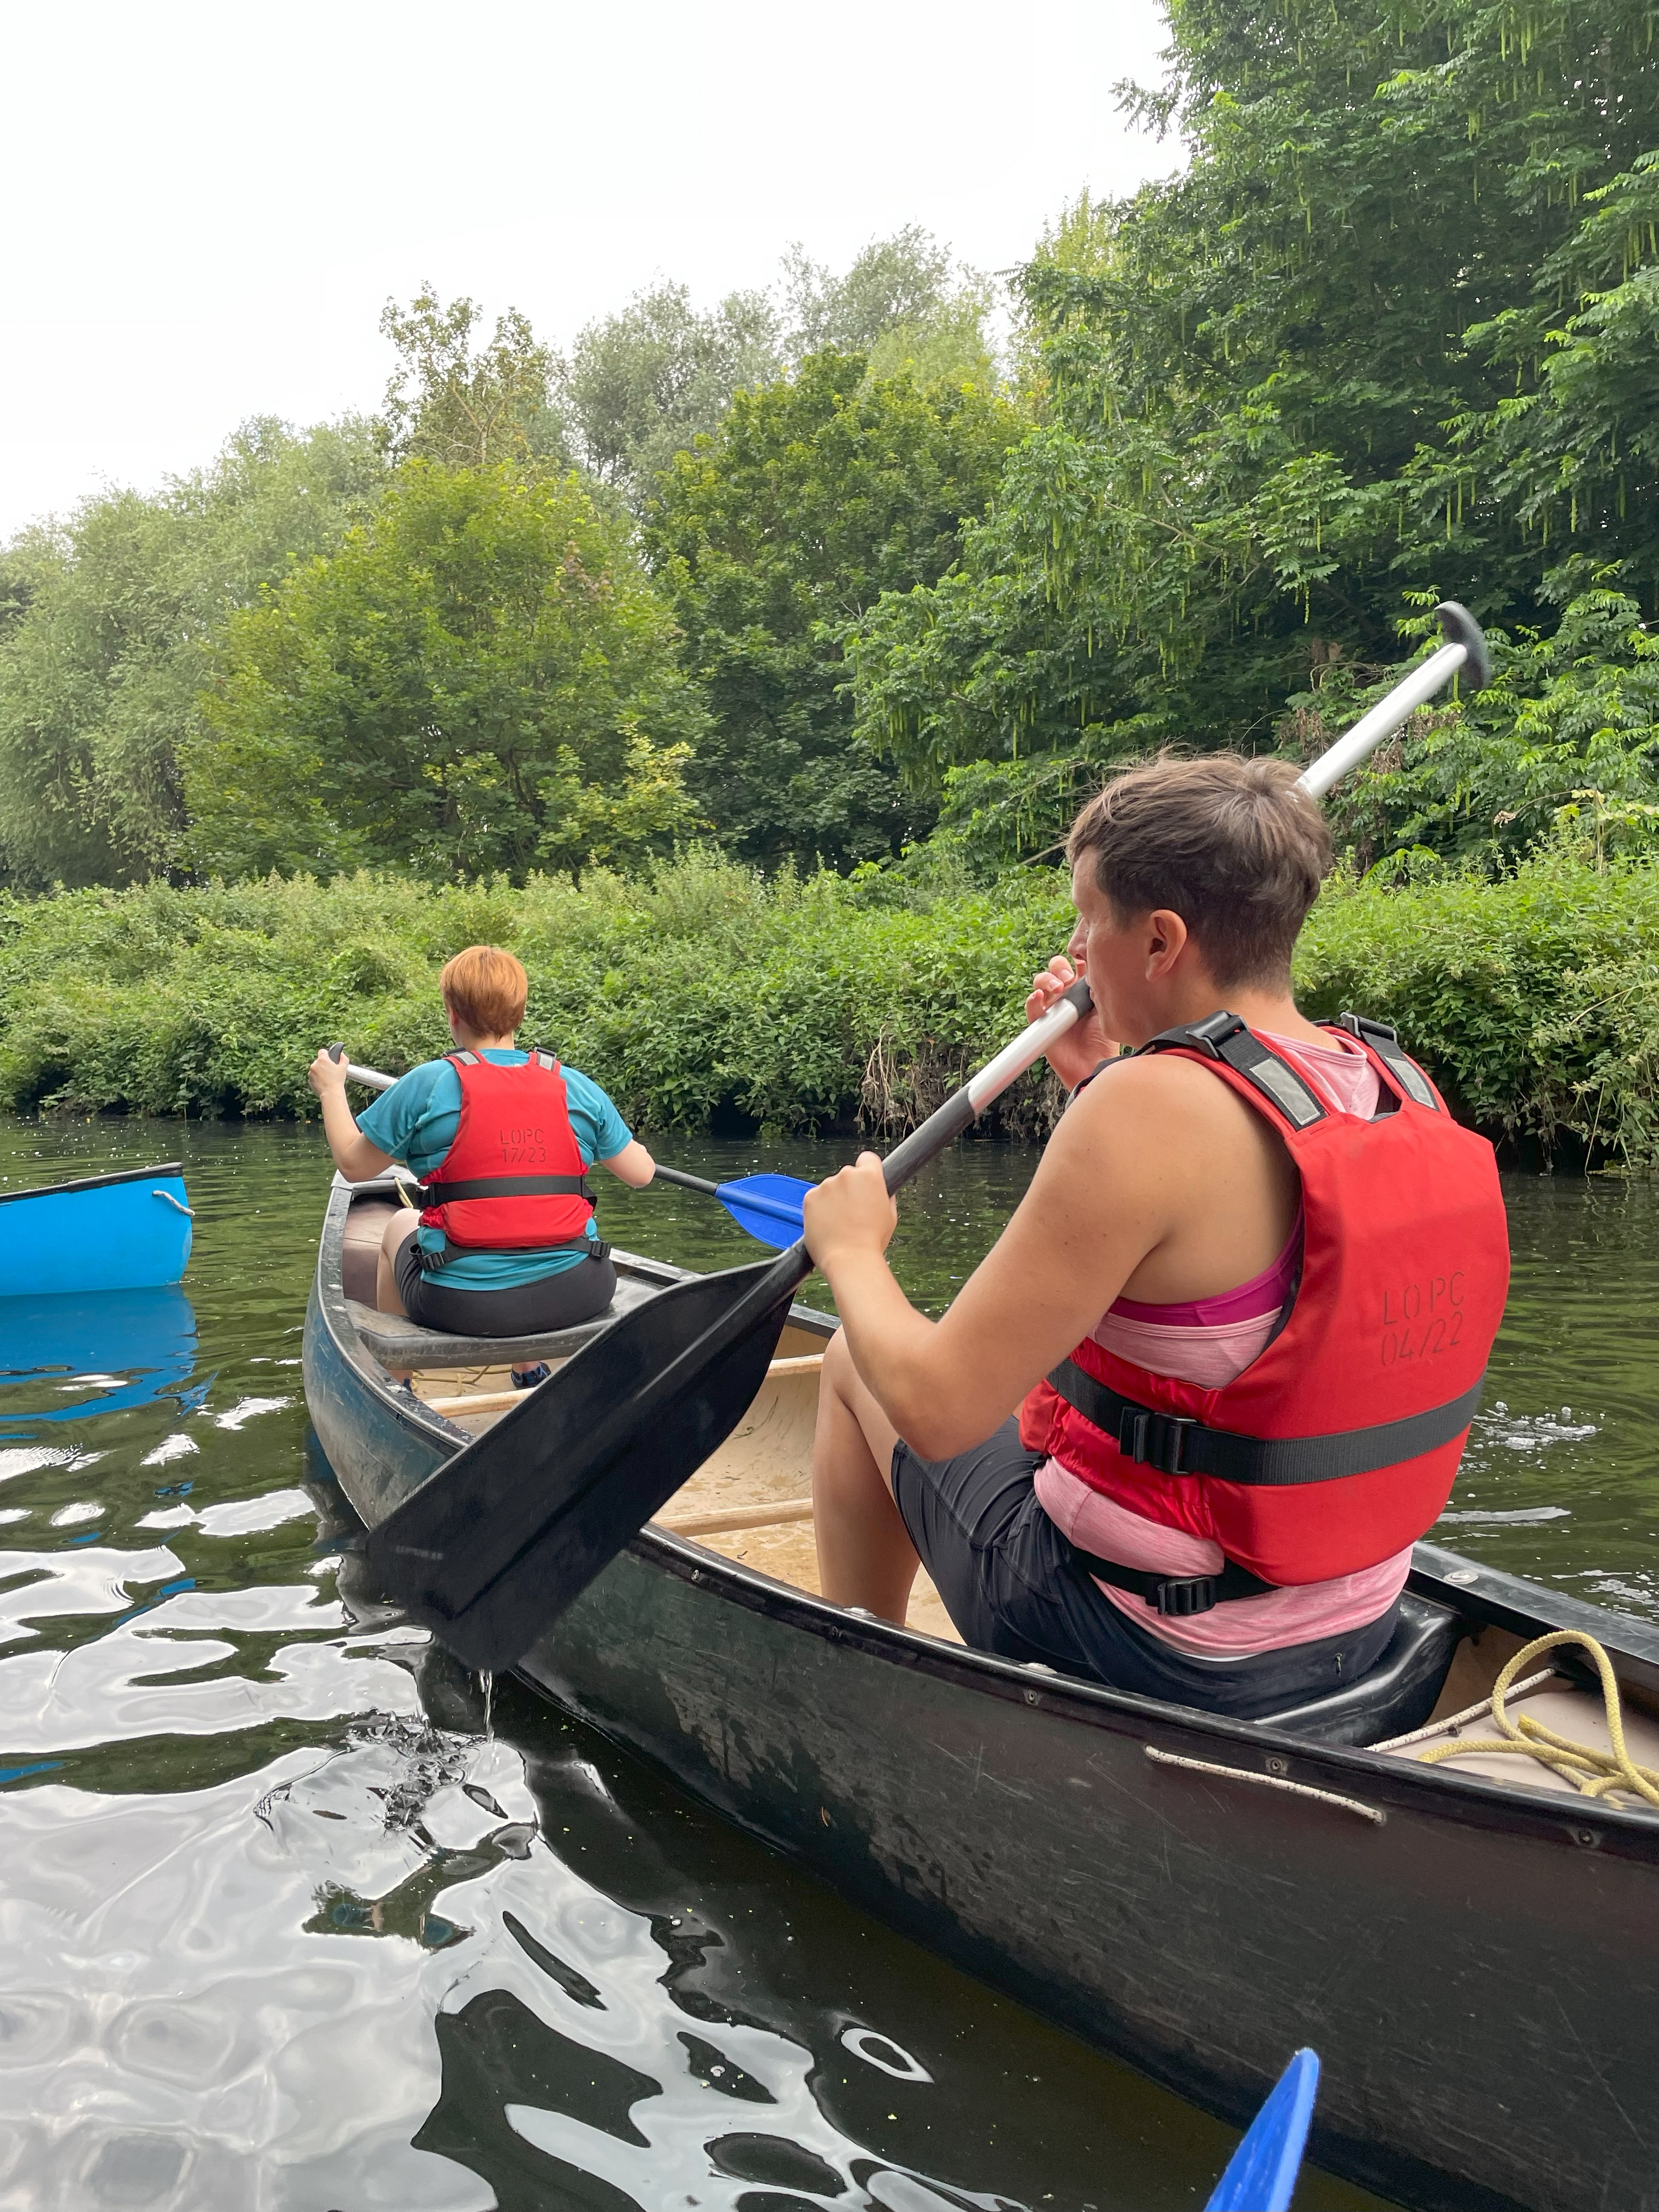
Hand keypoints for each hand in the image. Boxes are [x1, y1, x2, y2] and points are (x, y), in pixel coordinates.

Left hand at [308, 1046, 349, 1099]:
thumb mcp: (344, 1067)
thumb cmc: (337, 1079)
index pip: (322, 1051)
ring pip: (315, 1069)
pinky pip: (313, 1076)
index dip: (326, 1054)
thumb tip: (341, 1054)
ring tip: (328, 1078)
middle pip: (319, 1061)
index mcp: (322, 1059)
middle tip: (331, 1071)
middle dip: (324, 1064)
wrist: (331, 1092)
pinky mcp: (309, 1080)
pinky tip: (324, 1082)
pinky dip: (317, 1078)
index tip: (330, 1059)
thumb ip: (343, 1058)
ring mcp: (310, 1073)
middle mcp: (314, 1064)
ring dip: (320, 1071)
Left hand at [802, 1152, 897, 1276]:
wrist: (850, 1259)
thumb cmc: (872, 1241)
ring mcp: (826, 1185)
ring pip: (830, 1188)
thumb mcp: (890, 1216)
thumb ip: (885, 1197)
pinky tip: (827, 1224)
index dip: (868, 1170)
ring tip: (840, 1223)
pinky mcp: (810, 1197)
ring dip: (833, 1200)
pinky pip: (816, 1199)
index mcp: (870, 1176)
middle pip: (848, 1175)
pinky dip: (819, 1209)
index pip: (868, 1159)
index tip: (865, 1182)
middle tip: (853, 1212)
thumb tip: (881, 1191)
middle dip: (850, 1189)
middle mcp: (846, 1175)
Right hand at [1024, 957, 1118, 1090]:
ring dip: (1046, 979)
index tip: (1083, 959)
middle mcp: (1066, 995)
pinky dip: (1033, 999)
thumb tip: (1096, 968)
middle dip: (1059, 967)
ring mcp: (1052, 1007)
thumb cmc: (1103, 1040)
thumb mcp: (1105, 1009)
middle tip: (1069, 979)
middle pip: (1055, 968)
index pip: (1075, 964)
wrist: (1093, 1064)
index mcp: (1083, 989)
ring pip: (1040, 982)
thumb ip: (1099, 988)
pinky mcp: (1041, 1022)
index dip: (1076, 956)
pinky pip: (1031, 1006)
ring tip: (1057, 988)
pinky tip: (1040, 998)